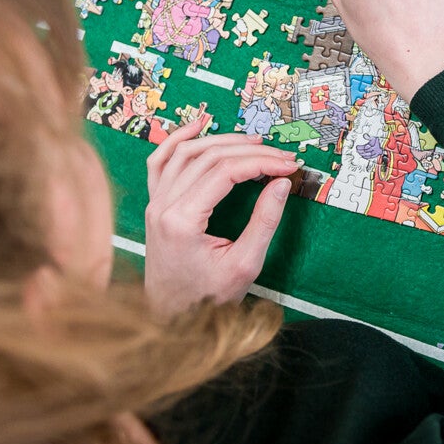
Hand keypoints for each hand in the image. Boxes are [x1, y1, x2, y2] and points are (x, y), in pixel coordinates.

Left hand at [144, 115, 299, 317]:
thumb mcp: (244, 265)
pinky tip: (199, 126)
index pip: (225, 172)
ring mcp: (154, 203)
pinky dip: (179, 139)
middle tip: (281, 157)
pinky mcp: (154, 205)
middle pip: (208, 158)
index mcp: (182, 221)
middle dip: (250, 152)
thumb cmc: (207, 298)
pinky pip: (161, 161)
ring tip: (254, 142)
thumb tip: (281, 183)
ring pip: (185, 153)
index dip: (261, 163)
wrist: (170, 317)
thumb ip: (264, 222)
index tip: (289, 165)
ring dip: (221, 140)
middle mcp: (162, 206)